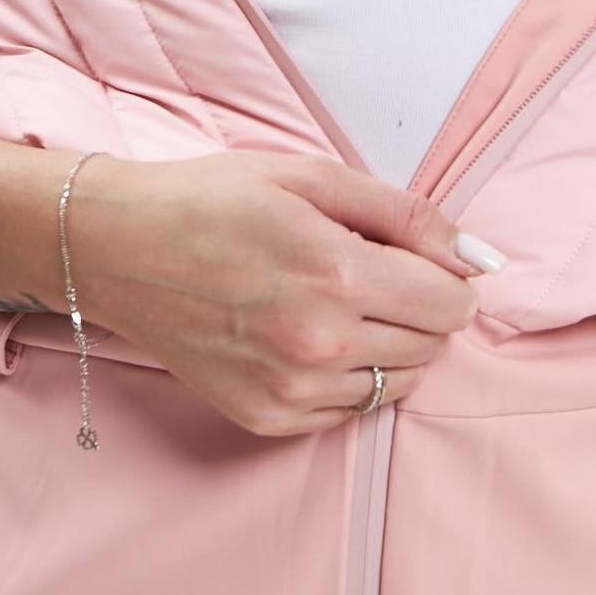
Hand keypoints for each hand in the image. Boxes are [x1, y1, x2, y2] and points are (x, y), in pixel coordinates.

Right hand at [0, 131, 505, 435]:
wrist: (113, 249)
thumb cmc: (213, 200)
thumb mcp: (312, 177)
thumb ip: (408, 216)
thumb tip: (481, 259)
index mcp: (336, 275)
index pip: (452, 305)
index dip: (447, 279)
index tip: (416, 261)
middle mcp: (318, 343)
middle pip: (431, 347)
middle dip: (419, 311)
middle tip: (370, 277)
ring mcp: (289, 389)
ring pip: (396, 385)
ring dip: (389, 348)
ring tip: (337, 306)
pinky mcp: (265, 417)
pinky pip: (348, 411)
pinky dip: (347, 378)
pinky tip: (308, 339)